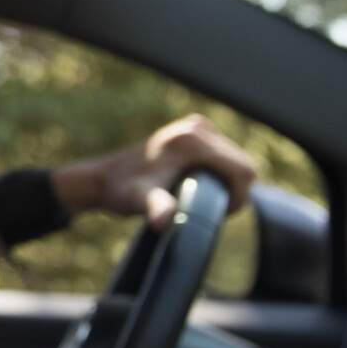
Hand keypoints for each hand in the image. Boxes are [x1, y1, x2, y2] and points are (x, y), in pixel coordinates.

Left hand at [56, 114, 257, 228]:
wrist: (103, 178)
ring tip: (202, 200)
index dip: (239, 197)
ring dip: (229, 184)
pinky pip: (225, 157)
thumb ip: (156, 207)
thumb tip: (164, 221)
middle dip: (234, 191)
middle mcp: (197, 126)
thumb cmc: (121, 191)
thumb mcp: (140, 200)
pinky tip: (201, 188)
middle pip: (243, 164)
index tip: (218, 214)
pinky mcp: (195, 132)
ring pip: (236, 161)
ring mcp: (197, 126)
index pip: (243, 170)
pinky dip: (222, 175)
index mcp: (192, 139)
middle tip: (209, 210)